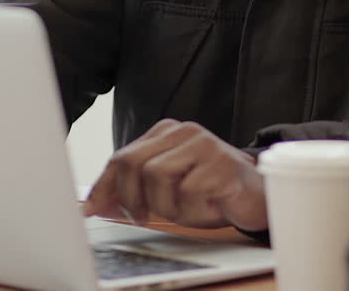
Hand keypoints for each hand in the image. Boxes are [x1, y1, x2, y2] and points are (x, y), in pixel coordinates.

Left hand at [82, 119, 268, 230]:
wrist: (258, 196)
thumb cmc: (210, 191)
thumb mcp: (166, 188)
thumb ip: (134, 188)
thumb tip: (93, 204)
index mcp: (167, 132)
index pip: (122, 156)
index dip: (103, 186)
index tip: (91, 209)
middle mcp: (184, 131)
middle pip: (132, 163)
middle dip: (130, 198)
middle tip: (141, 217)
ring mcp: (204, 144)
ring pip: (156, 176)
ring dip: (166, 205)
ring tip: (185, 209)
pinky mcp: (221, 164)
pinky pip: (188, 192)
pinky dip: (192, 210)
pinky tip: (207, 207)